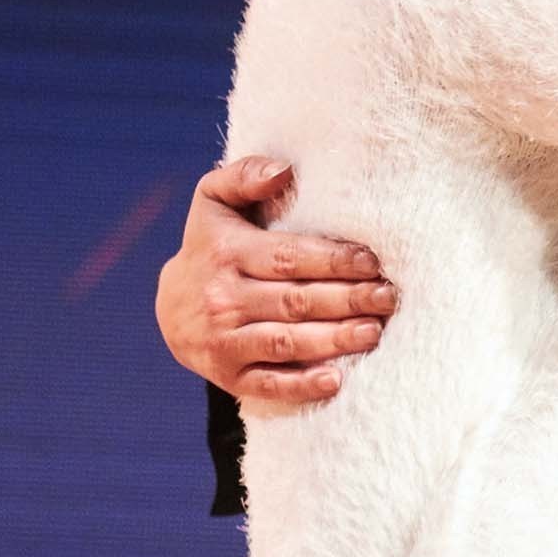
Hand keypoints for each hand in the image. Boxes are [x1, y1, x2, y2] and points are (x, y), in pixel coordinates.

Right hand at [154, 157, 395, 403]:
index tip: (372, 262)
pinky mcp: (228, 376)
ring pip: (287, 342)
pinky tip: (335, 379)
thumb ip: (245, 175)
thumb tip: (284, 170)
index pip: (289, 257)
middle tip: (387, 297)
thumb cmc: (211, 244)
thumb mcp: (214, 199)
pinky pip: (268, 384)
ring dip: (334, 340)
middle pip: (295, 301)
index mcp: (228, 253)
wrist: (170, 307)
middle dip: (347, 300)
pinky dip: (301, 386)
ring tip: (373, 331)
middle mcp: (224, 298)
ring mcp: (224, 340)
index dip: (334, 260)